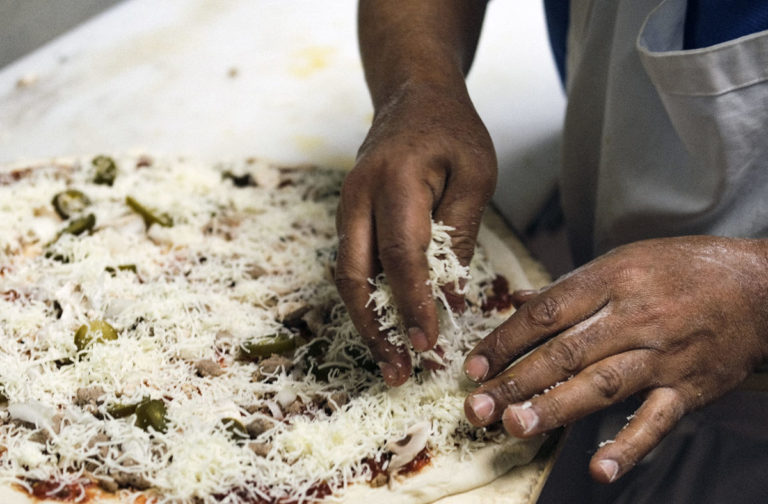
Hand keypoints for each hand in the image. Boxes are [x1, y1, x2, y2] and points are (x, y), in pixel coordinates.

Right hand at [336, 82, 495, 385]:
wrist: (412, 97)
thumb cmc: (451, 132)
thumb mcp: (476, 175)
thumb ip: (460, 234)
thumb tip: (449, 298)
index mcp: (394, 182)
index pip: (401, 255)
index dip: (413, 304)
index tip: (427, 344)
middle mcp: (358, 198)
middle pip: (355, 275)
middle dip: (375, 328)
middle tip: (397, 371)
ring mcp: (347, 208)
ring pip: (346, 276)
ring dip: (366, 321)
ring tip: (390, 361)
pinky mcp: (349, 217)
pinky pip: (352, 265)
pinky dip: (367, 300)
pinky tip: (386, 327)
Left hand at [462, 236, 767, 481]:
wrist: (757, 286)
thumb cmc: (681, 270)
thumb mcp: (622, 261)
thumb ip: (570, 288)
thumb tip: (519, 303)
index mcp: (610, 281)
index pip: (544, 314)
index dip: (504, 342)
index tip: (473, 367)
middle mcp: (632, 317)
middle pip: (564, 352)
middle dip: (515, 381)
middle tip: (478, 407)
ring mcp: (661, 355)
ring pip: (601, 384)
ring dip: (555, 408)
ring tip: (516, 426)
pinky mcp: (689, 387)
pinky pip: (656, 419)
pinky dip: (629, 444)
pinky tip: (600, 467)